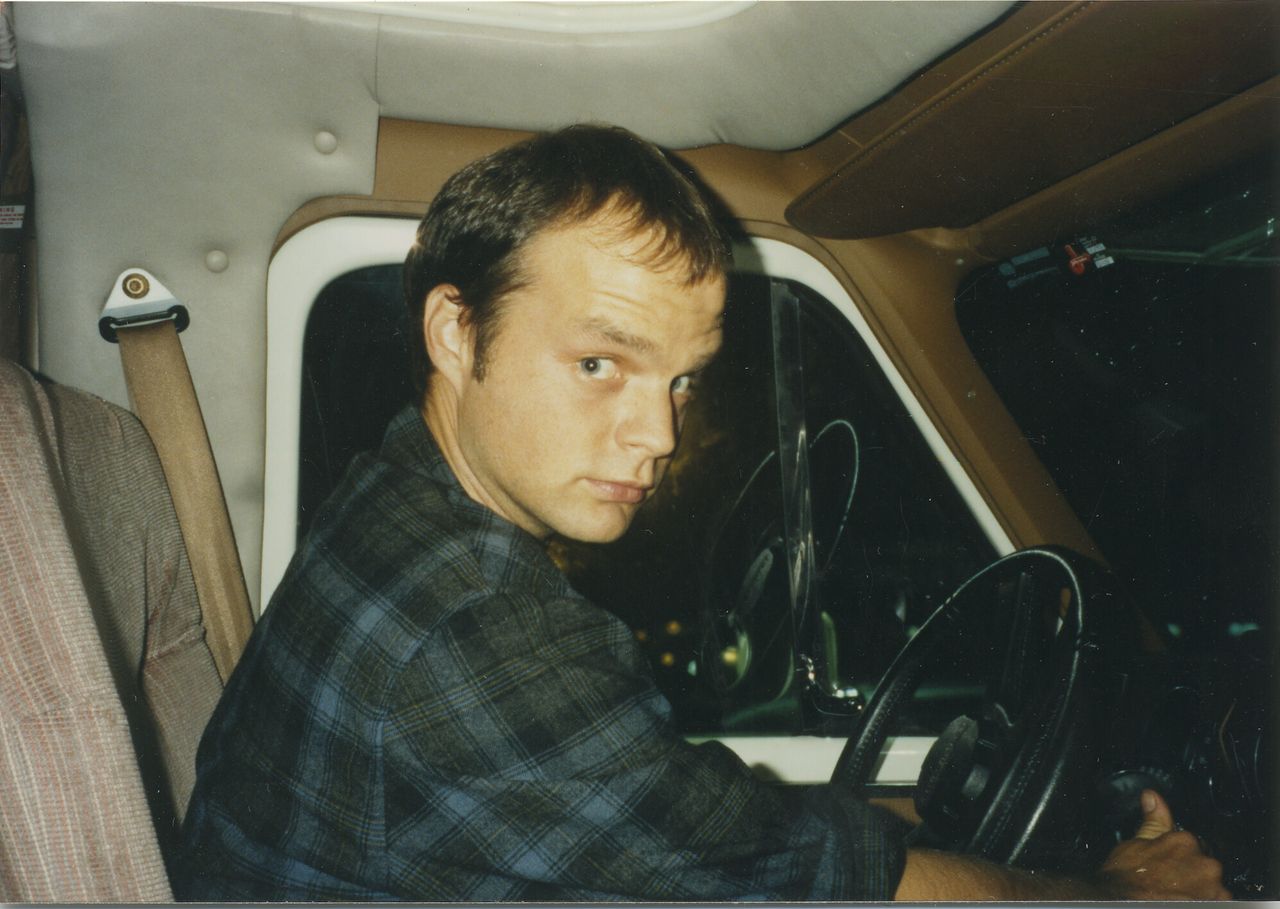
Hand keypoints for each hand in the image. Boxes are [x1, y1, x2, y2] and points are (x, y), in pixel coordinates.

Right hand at [1096, 789, 1229, 899]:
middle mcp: (1205, 864)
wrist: (1120, 903)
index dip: (1177, 857)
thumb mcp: (1136, 844)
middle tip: (1170, 882)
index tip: (1167, 866)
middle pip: (1205, 866)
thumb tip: (1153, 797)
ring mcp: (1213, 889)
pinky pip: (1217, 903)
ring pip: (1212, 887)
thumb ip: (1153, 821)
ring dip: (1200, 890)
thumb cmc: (1126, 880)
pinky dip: (1203, 901)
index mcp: (1185, 841)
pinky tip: (1182, 901)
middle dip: (1191, 873)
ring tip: (1175, 895)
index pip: (1191, 844)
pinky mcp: (1217, 906)